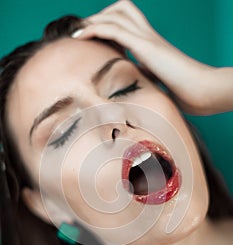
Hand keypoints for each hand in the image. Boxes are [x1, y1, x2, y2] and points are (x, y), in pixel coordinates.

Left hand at [75, 0, 232, 114]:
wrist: (201, 91)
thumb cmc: (184, 92)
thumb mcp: (157, 83)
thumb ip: (145, 77)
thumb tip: (132, 82)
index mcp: (152, 45)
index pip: (127, 24)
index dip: (108, 26)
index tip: (92, 39)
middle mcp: (149, 36)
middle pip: (122, 10)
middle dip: (100, 17)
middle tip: (84, 33)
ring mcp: (148, 39)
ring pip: (117, 14)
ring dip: (94, 20)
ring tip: (77, 33)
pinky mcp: (146, 46)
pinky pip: (115, 30)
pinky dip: (95, 29)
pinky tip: (80, 36)